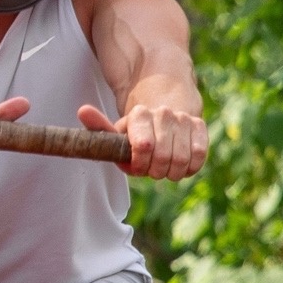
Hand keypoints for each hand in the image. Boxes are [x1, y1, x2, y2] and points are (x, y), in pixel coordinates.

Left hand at [80, 102, 205, 180]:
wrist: (162, 117)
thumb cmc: (134, 135)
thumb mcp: (115, 134)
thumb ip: (99, 127)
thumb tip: (82, 110)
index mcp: (139, 115)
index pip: (143, 146)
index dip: (140, 164)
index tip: (136, 166)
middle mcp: (162, 113)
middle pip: (163, 157)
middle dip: (155, 171)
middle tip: (151, 169)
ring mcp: (183, 119)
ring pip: (182, 159)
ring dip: (172, 172)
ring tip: (164, 168)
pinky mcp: (200, 126)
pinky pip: (199, 156)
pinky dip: (189, 167)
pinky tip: (180, 165)